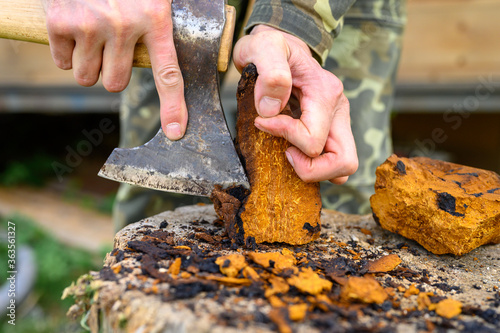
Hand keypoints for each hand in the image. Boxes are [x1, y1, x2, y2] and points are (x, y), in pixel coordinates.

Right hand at [41, 0, 186, 139]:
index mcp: (155, 18)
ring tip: (92, 34)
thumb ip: (160, 26)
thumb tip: (166, 54)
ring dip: (88, 63)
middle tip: (112, 47)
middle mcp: (123, 26)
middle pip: (116, 83)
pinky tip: (73, 27)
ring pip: (87, 77)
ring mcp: (89, 25)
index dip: (173, 106)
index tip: (176, 131)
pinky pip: (62, 62)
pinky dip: (65, 51)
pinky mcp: (60, 22)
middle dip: (112, 71)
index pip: (168, 74)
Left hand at [233, 25, 357, 183]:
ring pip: (342, 169)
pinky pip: (331, 163)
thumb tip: (271, 110)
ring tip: (288, 152)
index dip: (284, 136)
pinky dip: (313, 166)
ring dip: (314, 170)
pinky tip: (292, 150)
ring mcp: (337, 122)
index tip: (262, 122)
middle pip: (344, 162)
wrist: (279, 46)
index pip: (313, 139)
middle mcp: (338, 110)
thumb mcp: (263, 47)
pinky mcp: (331, 131)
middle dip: (310, 169)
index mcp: (325, 93)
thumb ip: (270, 73)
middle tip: (285, 154)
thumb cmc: (270, 47)